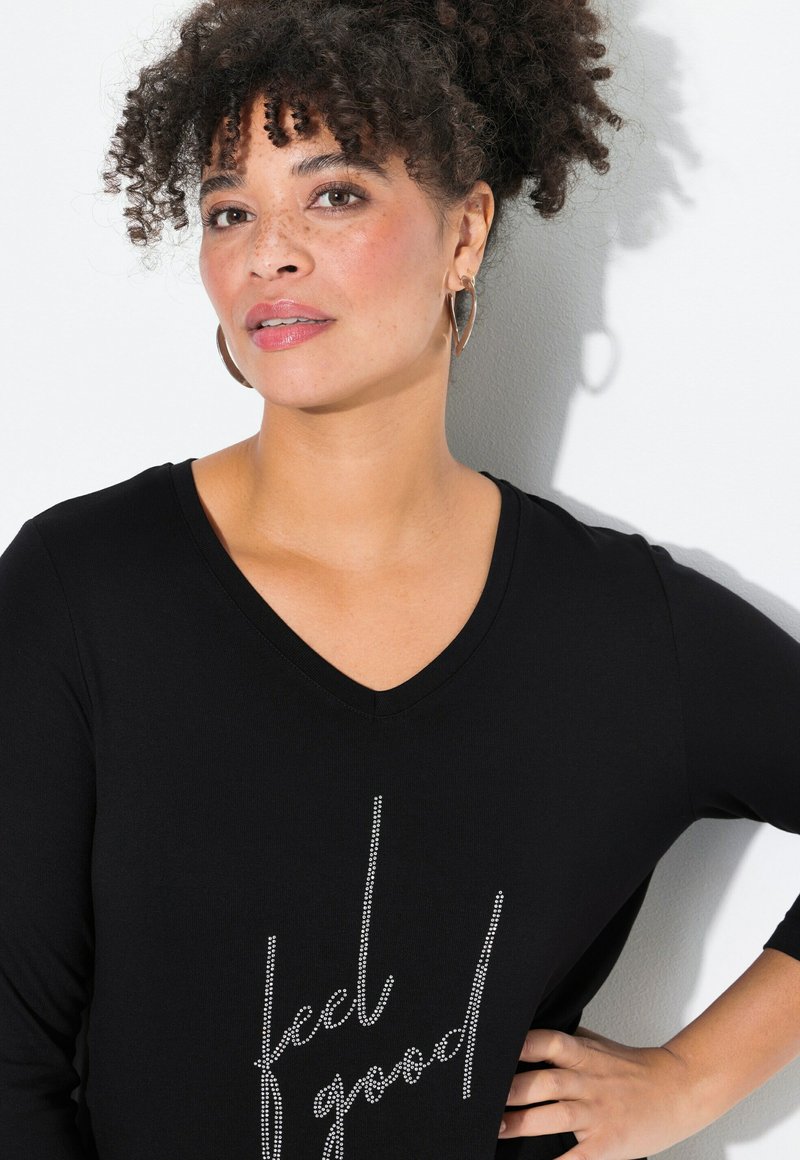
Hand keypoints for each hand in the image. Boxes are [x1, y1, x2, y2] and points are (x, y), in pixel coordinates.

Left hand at [498, 1025, 700, 1158]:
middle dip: (513, 1090)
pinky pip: (576, 1157)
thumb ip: (566, 1043)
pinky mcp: (606, 1143)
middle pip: (545, 1081)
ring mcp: (598, 1113)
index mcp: (584, 1054)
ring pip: (554, 1115)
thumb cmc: (633, 1069)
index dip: (523, 1045)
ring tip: (496, 1128)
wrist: (679, 1089)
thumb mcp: (599, 1046)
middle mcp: (588, 1081)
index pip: (549, 1042)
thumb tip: (527, 1034)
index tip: (493, 1050)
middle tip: (481, 1097)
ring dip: (522, 1123)